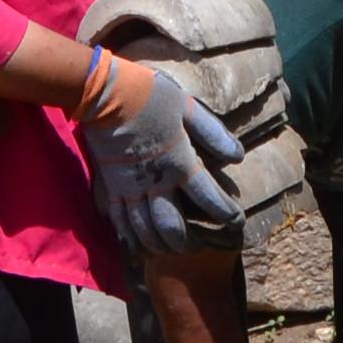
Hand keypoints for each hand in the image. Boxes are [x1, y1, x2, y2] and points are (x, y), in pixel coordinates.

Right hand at [76, 51, 243, 256]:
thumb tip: (238, 157)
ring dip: (160, 247)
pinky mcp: (109, 188)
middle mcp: (155, 183)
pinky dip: (130, 239)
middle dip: (188, 242)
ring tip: (171, 250)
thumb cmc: (150, 95)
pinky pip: (119, 223)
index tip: (236, 222)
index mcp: (179, 163)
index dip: (226, 214)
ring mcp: (128, 189)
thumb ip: (213, 134)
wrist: (104, 93)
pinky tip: (138, 246)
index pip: (208, 199)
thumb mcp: (188, 107)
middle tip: (198, 245)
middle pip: (172, 228)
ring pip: (144, 232)